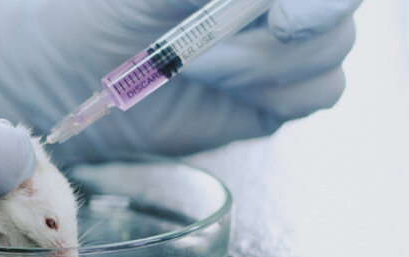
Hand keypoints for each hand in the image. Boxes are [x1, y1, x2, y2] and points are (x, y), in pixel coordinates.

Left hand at [0, 0, 359, 161]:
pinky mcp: (282, 88)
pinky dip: (272, 95)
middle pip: (339, 7)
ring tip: (197, 67)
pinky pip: (319, 92)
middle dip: (285, 33)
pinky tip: (216, 86)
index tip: (279, 16)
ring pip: (331, 51)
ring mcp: (288, 35)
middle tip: (213, 53)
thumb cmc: (97, 7)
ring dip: (262, 66)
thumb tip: (237, 0)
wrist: (69, 72)